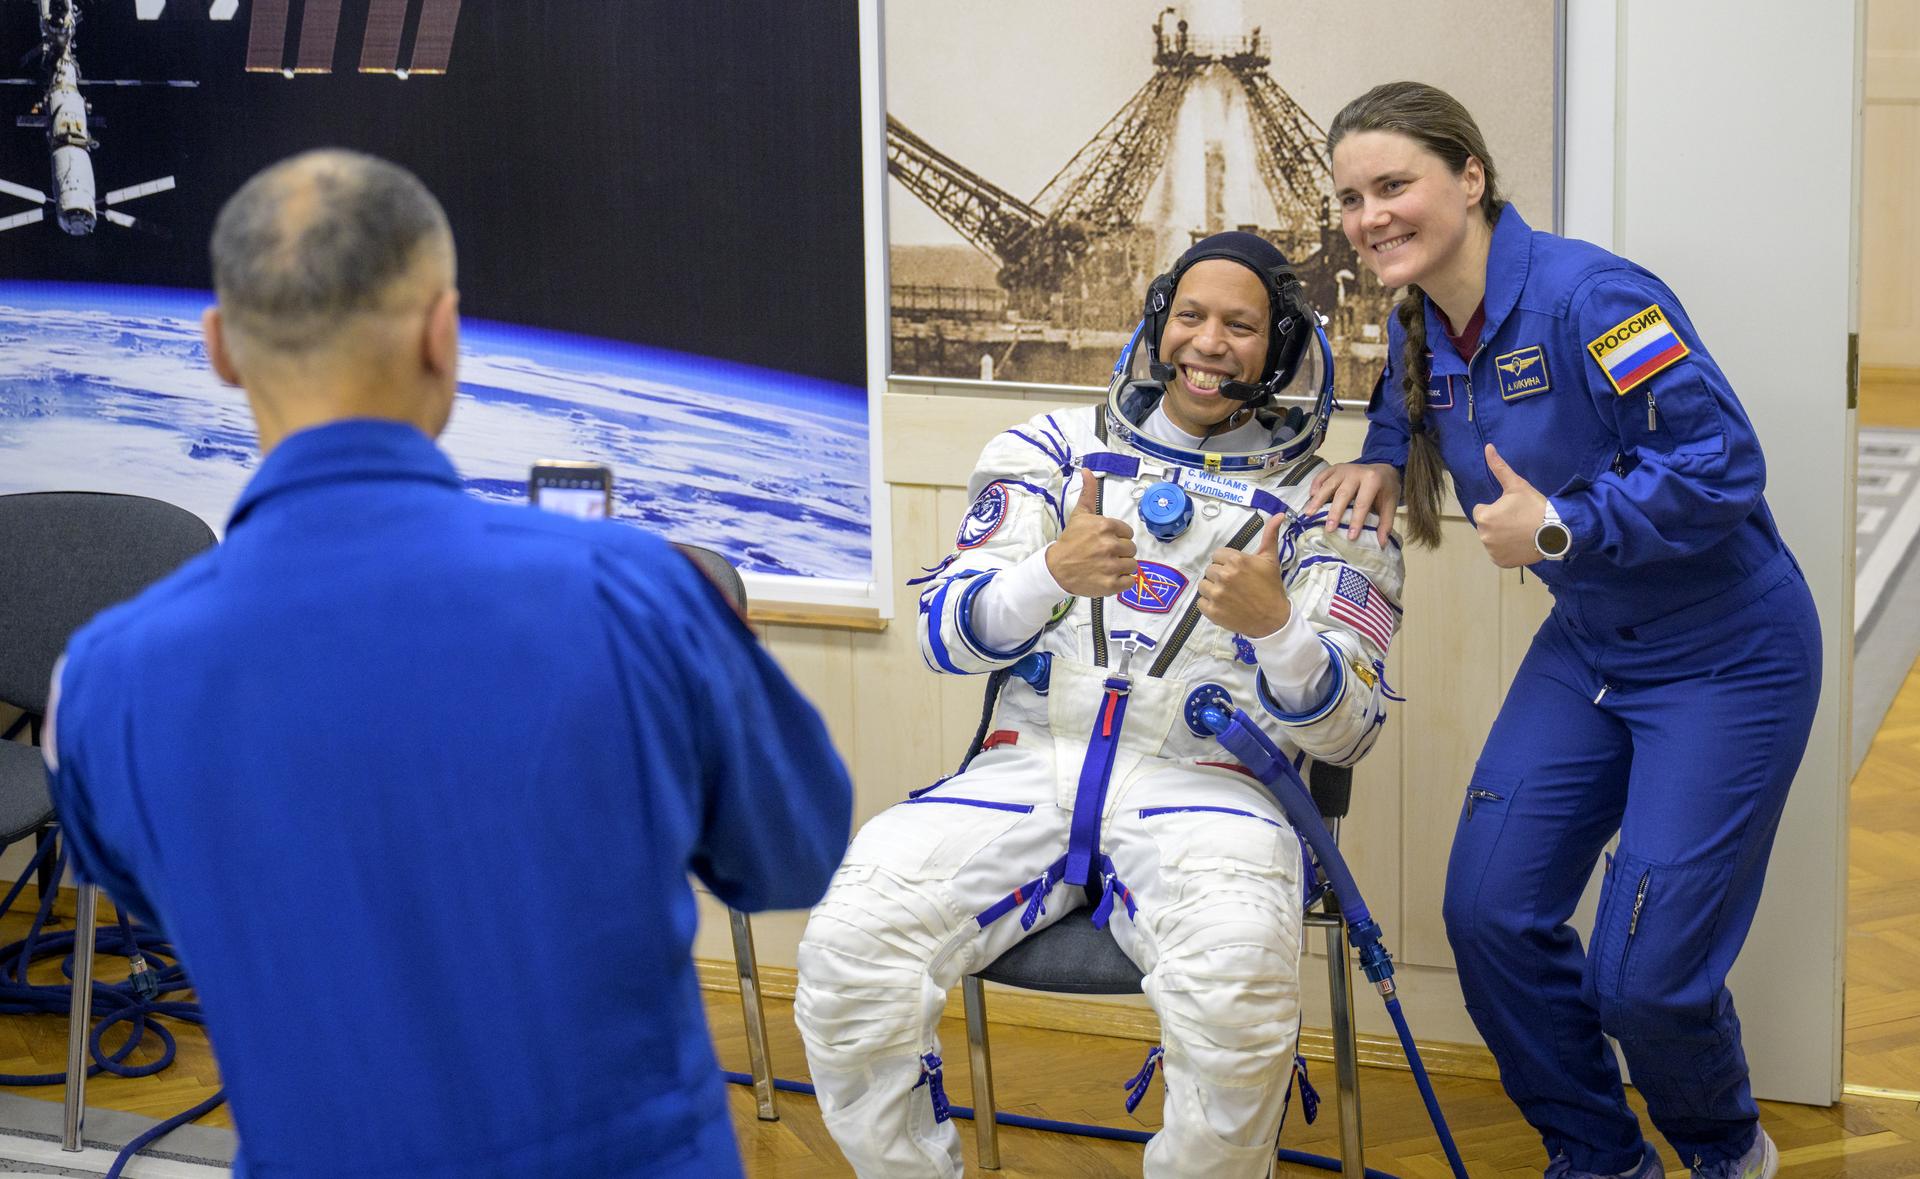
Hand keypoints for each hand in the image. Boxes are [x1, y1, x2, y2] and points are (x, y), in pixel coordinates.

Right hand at [1046, 470, 1138, 596]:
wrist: (1056, 568)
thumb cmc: (1070, 541)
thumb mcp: (1079, 514)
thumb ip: (1088, 492)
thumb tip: (1087, 470)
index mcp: (1105, 526)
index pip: (1127, 533)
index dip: (1118, 537)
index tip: (1105, 542)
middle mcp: (1110, 545)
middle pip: (1131, 549)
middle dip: (1120, 552)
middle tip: (1104, 555)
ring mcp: (1111, 565)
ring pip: (1132, 565)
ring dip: (1121, 566)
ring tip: (1106, 566)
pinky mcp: (1111, 584)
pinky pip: (1129, 581)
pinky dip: (1122, 581)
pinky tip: (1108, 576)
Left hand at [1197, 511, 1291, 636]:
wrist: (1274, 619)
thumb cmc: (1271, 588)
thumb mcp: (1270, 560)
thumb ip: (1270, 535)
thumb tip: (1279, 514)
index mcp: (1236, 560)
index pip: (1217, 555)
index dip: (1226, 563)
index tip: (1237, 572)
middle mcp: (1224, 575)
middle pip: (1210, 569)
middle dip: (1220, 576)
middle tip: (1235, 585)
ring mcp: (1217, 594)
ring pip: (1203, 585)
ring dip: (1212, 589)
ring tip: (1228, 595)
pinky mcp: (1212, 611)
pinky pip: (1200, 602)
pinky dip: (1209, 605)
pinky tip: (1223, 606)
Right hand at [1303, 462, 1400, 543]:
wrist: (1383, 468)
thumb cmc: (1385, 489)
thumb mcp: (1390, 504)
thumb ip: (1385, 523)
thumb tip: (1381, 543)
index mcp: (1373, 480)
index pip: (1362, 503)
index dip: (1356, 520)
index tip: (1351, 537)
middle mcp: (1356, 473)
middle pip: (1343, 494)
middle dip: (1335, 512)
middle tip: (1329, 529)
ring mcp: (1344, 469)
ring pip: (1328, 485)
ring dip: (1318, 500)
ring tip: (1309, 514)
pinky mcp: (1335, 468)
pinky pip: (1322, 475)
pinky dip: (1315, 485)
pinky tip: (1310, 497)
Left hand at [1470, 444, 1548, 567]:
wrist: (1555, 531)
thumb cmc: (1535, 506)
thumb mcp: (1517, 485)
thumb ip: (1499, 467)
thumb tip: (1488, 447)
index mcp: (1484, 516)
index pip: (1482, 510)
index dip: (1496, 508)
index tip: (1512, 509)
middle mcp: (1484, 536)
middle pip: (1487, 526)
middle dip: (1498, 522)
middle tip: (1518, 521)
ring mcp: (1492, 551)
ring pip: (1492, 540)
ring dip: (1501, 537)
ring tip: (1521, 532)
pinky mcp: (1501, 562)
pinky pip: (1498, 554)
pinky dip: (1506, 551)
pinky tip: (1519, 544)